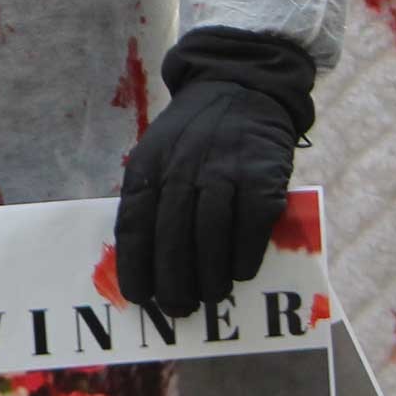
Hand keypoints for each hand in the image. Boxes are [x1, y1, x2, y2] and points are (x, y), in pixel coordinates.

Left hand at [115, 28, 313, 317]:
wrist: (242, 85)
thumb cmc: (195, 134)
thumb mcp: (158, 153)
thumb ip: (151, 198)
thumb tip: (145, 262)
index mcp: (148, 166)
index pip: (134, 227)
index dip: (135, 269)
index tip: (140, 299)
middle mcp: (182, 168)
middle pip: (171, 238)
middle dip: (172, 283)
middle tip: (178, 310)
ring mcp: (223, 171)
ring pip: (210, 237)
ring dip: (209, 277)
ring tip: (210, 297)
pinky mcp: (261, 176)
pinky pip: (250, 227)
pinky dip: (244, 256)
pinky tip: (240, 272)